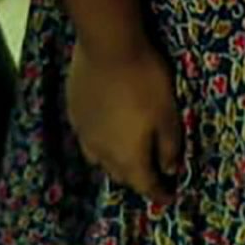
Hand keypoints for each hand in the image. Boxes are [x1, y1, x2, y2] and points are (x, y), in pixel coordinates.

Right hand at [68, 37, 182, 204]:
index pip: (146, 186)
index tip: (169, 197)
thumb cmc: (145, 81)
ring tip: (127, 154)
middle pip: (122, 175)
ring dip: (116, 161)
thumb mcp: (168, 114)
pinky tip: (107, 128)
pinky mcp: (74, 112)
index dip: (160, 193)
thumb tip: (170, 169)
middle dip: (138, 179)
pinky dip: (101, 140)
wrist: (107, 47)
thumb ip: (170, 146)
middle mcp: (102, 154)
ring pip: (100, 159)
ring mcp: (84, 133)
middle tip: (152, 174)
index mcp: (128, 158)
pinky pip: (88, 137)